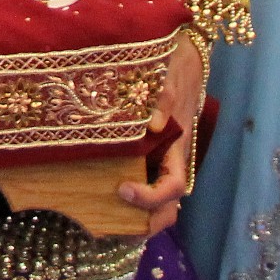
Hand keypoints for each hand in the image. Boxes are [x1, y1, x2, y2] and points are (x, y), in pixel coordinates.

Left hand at [119, 31, 203, 235]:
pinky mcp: (146, 153)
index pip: (174, 185)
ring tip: (99, 224)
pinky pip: (141, 181)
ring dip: (135, 216)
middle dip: (145, 222)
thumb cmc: (174, 65)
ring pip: (156, 200)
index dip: (152, 196)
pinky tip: (97, 202)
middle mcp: (170, 158)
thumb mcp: (168, 73)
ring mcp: (160, 158)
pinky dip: (125, 199)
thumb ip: (163, 96)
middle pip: (169, 207)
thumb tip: (154, 123)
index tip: (123, 189)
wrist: (182, 54)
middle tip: (109, 225)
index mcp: (177, 146)